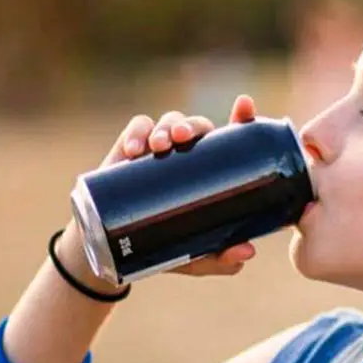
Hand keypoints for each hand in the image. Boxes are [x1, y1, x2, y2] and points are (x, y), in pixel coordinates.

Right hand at [92, 95, 260, 276]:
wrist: (116, 250)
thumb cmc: (164, 245)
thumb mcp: (194, 256)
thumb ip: (220, 257)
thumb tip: (247, 251)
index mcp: (211, 169)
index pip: (231, 138)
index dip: (241, 118)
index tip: (245, 105)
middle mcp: (187, 153)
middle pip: (197, 126)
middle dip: (192, 126)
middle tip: (184, 138)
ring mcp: (158, 148)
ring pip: (168, 121)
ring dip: (165, 127)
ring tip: (160, 145)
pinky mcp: (129, 148)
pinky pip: (136, 128)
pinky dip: (136, 133)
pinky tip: (133, 150)